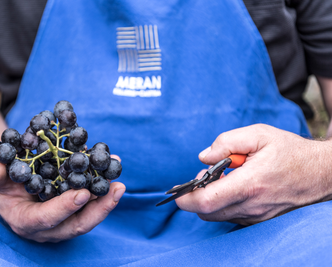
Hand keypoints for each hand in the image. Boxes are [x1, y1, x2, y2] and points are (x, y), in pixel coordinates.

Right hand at [0, 156, 124, 242]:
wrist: (12, 186)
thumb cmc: (2, 183)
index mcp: (26, 221)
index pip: (47, 219)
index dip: (65, 208)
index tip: (83, 194)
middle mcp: (49, 227)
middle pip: (78, 224)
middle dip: (99, 209)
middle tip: (116, 189)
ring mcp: (64, 220)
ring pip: (89, 216)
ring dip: (106, 199)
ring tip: (119, 180)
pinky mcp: (75, 211)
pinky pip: (92, 204)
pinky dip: (103, 190)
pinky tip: (112, 170)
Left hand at [175, 124, 331, 224]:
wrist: (320, 173)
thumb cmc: (289, 151)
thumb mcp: (259, 134)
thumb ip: (227, 141)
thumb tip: (204, 157)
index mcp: (249, 184)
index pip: (207, 201)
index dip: (186, 198)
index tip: (179, 190)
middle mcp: (251, 205)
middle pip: (207, 212)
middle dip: (196, 196)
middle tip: (208, 175)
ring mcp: (255, 216)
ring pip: (217, 216)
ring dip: (210, 200)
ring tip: (224, 179)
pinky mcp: (258, 220)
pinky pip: (230, 217)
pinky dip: (223, 204)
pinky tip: (234, 187)